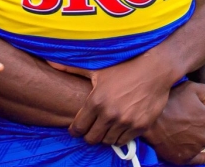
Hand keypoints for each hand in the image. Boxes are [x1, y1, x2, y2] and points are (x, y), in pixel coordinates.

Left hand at [51, 51, 178, 145]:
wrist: (154, 69)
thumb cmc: (123, 66)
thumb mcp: (96, 68)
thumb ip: (72, 69)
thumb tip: (50, 63)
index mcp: (96, 101)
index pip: (78, 127)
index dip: (74, 130)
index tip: (75, 130)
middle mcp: (110, 114)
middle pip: (92, 138)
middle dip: (88, 136)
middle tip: (90, 130)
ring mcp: (126, 121)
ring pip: (108, 141)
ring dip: (104, 137)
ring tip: (104, 129)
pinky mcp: (141, 126)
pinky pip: (125, 140)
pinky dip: (119, 137)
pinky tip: (118, 128)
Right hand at [143, 81, 204, 164]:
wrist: (150, 122)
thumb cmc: (169, 103)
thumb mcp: (189, 87)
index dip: (199, 111)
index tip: (188, 110)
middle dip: (196, 126)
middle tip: (181, 120)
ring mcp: (197, 149)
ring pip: (199, 142)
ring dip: (193, 138)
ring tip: (177, 130)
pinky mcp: (186, 159)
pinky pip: (197, 158)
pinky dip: (196, 155)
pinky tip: (189, 147)